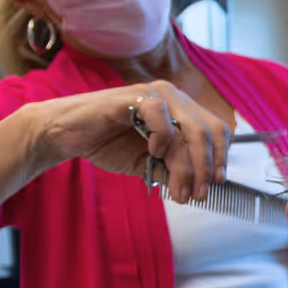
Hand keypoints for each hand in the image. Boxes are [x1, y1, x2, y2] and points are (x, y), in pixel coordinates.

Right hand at [28, 81, 229, 204]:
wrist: (67, 135)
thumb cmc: (107, 143)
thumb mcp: (149, 163)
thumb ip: (173, 170)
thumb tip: (199, 188)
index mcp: (180, 109)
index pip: (216, 129)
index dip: (221, 157)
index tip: (218, 182)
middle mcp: (172, 97)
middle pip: (208, 132)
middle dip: (206, 168)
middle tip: (198, 194)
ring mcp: (154, 94)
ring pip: (190, 129)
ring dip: (187, 166)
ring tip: (179, 190)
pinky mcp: (132, 96)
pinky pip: (161, 116)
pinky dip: (162, 139)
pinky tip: (153, 153)